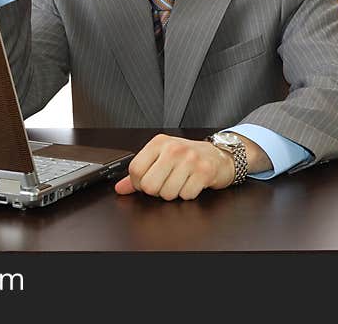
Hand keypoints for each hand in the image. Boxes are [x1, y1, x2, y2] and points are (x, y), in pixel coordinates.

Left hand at [114, 134, 235, 200]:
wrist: (217, 155)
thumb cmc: (187, 157)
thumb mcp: (160, 157)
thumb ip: (139, 173)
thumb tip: (120, 188)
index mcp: (158, 143)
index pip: (135, 170)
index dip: (139, 184)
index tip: (147, 182)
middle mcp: (173, 148)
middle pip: (149, 185)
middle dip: (156, 191)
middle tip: (166, 183)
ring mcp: (190, 159)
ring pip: (167, 194)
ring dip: (173, 193)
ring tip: (180, 181)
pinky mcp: (204, 171)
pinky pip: (186, 195)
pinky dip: (188, 194)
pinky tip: (192, 183)